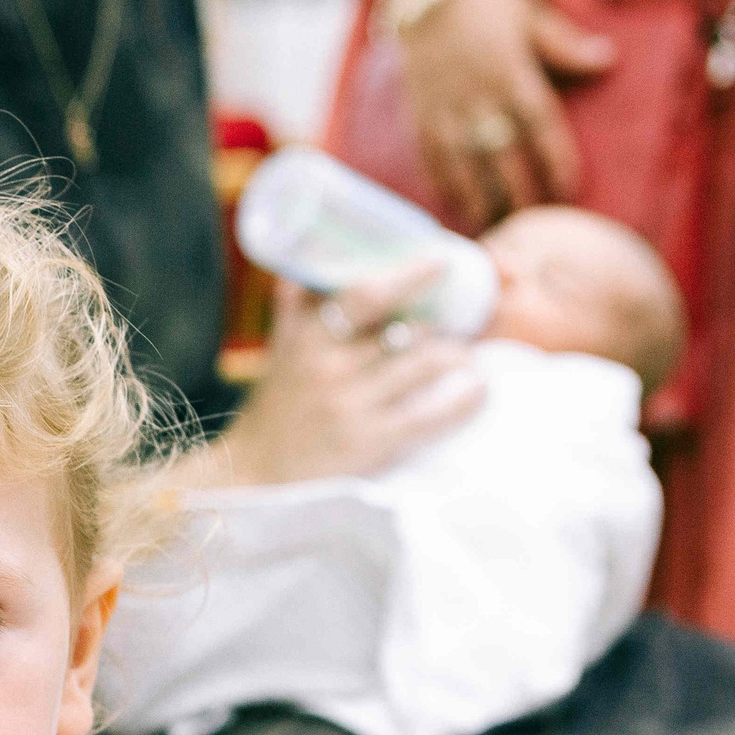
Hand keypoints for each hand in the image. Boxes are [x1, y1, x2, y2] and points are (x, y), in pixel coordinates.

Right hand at [210, 261, 484, 484]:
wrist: (256, 478)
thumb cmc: (275, 410)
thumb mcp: (280, 353)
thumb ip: (297, 306)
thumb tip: (310, 256)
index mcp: (308, 339)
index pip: (365, 294)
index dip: (409, 274)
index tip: (441, 261)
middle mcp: (330, 369)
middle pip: (408, 331)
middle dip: (442, 326)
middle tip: (459, 325)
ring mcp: (351, 408)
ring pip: (427, 365)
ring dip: (458, 358)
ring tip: (465, 358)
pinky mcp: (371, 444)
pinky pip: (432, 415)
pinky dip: (464, 400)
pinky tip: (479, 390)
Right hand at [397, 0, 616, 231]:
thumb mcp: (532, 15)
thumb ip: (565, 46)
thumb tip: (607, 61)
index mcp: (513, 73)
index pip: (541, 128)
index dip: (556, 164)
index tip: (568, 192)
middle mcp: (480, 97)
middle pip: (506, 159)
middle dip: (522, 195)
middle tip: (536, 225)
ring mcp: (447, 109)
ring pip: (467, 168)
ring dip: (482, 202)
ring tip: (495, 228)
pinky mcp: (420, 115)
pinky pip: (432, 160)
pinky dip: (445, 187)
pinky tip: (455, 208)